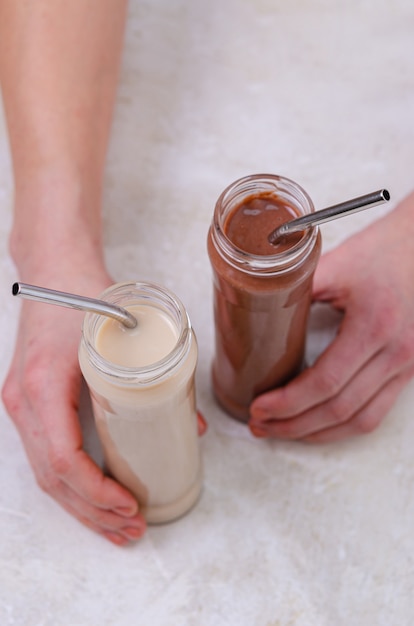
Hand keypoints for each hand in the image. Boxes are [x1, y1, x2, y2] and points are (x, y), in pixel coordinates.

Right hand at [2, 264, 146, 545]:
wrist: (54, 269)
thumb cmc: (86, 293)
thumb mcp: (128, 328)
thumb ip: (161, 374)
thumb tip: (192, 425)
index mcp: (44, 383)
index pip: (62, 457)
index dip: (95, 491)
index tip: (130, 505)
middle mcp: (24, 401)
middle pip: (52, 479)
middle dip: (93, 512)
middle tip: (133, 529)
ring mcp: (22, 406)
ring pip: (45, 476)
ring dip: (82, 509)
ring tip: (119, 529)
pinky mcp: (30, 406)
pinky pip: (45, 459)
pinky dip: (72, 487)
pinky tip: (96, 500)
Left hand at [249, 193, 413, 442]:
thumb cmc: (386, 250)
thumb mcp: (337, 265)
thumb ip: (297, 291)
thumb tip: (256, 315)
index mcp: (375, 326)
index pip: (325, 382)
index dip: (288, 403)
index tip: (258, 408)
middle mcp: (397, 353)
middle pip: (339, 409)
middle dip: (293, 425)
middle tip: (260, 425)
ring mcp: (408, 365)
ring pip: (360, 420)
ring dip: (317, 433)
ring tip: (283, 430)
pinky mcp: (410, 369)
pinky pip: (377, 412)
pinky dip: (344, 425)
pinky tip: (318, 424)